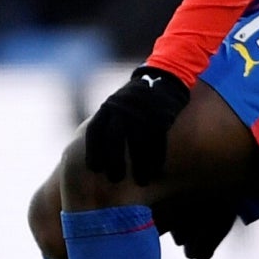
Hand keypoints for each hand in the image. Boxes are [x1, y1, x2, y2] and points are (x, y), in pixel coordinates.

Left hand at [83, 66, 190, 184]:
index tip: (95, 170)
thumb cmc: (136, 99)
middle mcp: (122, 109)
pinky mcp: (161, 116)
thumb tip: (97, 151)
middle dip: (114, 160)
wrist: (164, 77)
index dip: (93, 151)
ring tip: (140, 181)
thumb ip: (108, 123)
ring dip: (139, 164)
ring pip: (138, 142)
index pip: (95, 131)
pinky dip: (156, 158)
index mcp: (108, 107)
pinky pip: (157, 141)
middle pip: (114, 138)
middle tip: (115, 179)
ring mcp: (142, 112)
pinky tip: (155, 172)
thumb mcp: (117, 105)